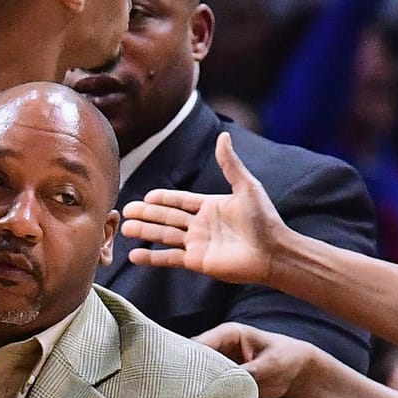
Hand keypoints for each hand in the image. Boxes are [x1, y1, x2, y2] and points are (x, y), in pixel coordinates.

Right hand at [122, 132, 284, 283]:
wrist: (272, 252)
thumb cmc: (264, 220)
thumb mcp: (246, 186)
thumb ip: (230, 164)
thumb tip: (223, 136)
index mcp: (210, 206)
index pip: (180, 200)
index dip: (163, 198)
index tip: (146, 196)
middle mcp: (201, 224)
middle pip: (167, 217)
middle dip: (147, 214)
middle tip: (125, 210)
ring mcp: (197, 244)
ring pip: (164, 236)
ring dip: (145, 232)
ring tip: (125, 228)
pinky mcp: (197, 261)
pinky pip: (169, 258)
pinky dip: (152, 257)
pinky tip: (134, 256)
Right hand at [194, 322, 320, 397]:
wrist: (297, 371)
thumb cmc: (286, 359)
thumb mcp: (269, 365)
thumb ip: (247, 373)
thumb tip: (224, 384)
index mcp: (229, 333)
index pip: (200, 343)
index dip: (190, 359)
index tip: (186, 377)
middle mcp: (219, 346)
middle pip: (194, 359)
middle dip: (189, 375)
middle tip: (185, 394)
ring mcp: (218, 362)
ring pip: (198, 374)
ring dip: (196, 387)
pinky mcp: (222, 378)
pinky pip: (207, 386)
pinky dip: (205, 396)